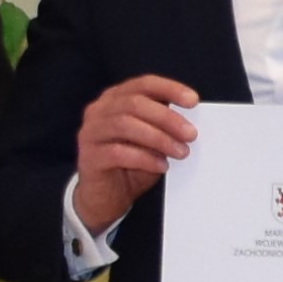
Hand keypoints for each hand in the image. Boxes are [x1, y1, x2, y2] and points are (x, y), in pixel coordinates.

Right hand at [70, 74, 200, 234]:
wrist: (107, 197)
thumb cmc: (133, 163)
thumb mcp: (153, 140)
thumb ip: (165, 126)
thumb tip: (191, 122)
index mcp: (116, 98)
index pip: (143, 84)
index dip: (169, 88)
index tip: (193, 100)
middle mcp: (99, 110)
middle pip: (134, 104)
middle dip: (167, 118)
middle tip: (191, 134)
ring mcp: (91, 133)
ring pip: (125, 125)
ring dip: (159, 138)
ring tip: (181, 152)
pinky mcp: (89, 157)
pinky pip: (118, 153)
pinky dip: (145, 158)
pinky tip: (162, 166)